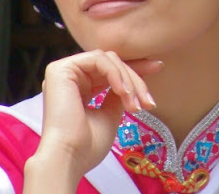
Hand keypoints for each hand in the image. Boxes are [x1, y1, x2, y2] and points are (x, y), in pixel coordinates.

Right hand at [23, 50, 161, 192]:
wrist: (69, 158)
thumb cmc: (87, 146)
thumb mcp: (110, 116)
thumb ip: (116, 96)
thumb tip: (129, 84)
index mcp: (79, 88)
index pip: (110, 71)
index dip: (135, 68)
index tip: (157, 67)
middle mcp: (71, 77)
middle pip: (112, 64)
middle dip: (136, 78)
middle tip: (149, 101)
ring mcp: (64, 71)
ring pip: (108, 60)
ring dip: (128, 80)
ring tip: (135, 105)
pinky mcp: (60, 69)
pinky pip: (98, 59)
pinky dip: (115, 73)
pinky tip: (123, 92)